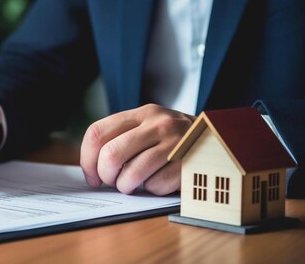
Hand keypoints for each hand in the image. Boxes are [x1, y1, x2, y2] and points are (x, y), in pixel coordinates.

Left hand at [80, 104, 194, 194]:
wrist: (217, 139)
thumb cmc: (172, 139)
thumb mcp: (148, 126)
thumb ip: (121, 137)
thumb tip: (91, 168)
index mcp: (142, 113)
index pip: (97, 133)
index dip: (87, 159)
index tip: (92, 175)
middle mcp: (157, 124)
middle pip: (110, 155)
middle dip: (105, 176)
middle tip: (112, 182)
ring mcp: (174, 143)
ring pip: (131, 175)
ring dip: (127, 186)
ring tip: (134, 184)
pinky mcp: (188, 164)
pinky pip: (155, 186)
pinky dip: (153, 190)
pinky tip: (161, 180)